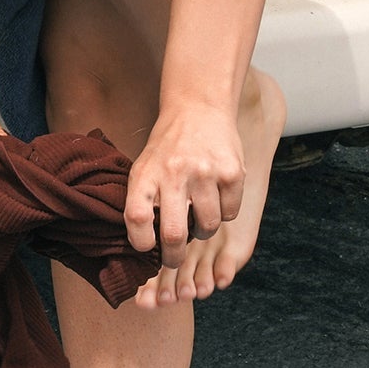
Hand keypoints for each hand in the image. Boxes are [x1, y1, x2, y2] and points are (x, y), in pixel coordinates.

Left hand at [125, 103, 244, 267]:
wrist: (198, 108)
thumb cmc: (168, 148)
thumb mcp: (145, 167)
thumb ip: (143, 201)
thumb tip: (146, 246)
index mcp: (146, 174)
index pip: (136, 217)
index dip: (140, 242)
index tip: (146, 247)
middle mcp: (174, 173)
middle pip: (173, 234)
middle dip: (173, 257)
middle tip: (174, 259)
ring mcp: (205, 172)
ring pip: (207, 227)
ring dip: (202, 232)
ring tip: (198, 219)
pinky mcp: (232, 171)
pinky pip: (230, 213)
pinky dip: (224, 213)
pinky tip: (217, 198)